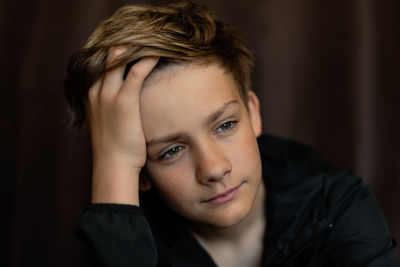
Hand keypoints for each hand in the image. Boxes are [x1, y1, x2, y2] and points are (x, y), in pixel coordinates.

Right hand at [85, 46, 158, 204]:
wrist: (113, 165)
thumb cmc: (114, 148)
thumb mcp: (107, 124)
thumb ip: (111, 110)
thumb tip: (122, 110)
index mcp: (91, 94)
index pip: (102, 63)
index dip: (117, 54)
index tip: (132, 50)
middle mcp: (96, 89)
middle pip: (109, 55)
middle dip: (126, 46)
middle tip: (145, 42)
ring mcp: (108, 93)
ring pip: (120, 56)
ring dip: (138, 47)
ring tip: (154, 42)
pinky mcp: (125, 99)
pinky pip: (137, 69)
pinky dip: (149, 58)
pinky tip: (160, 52)